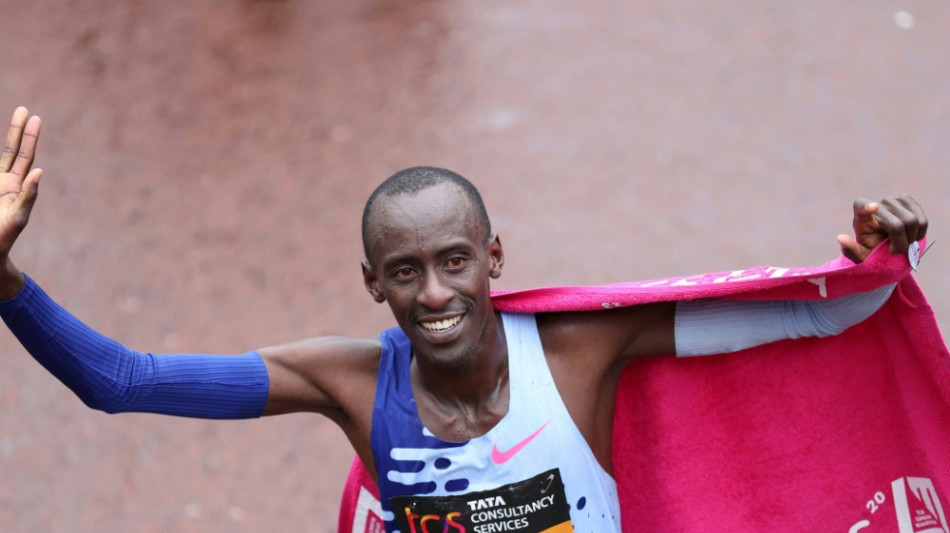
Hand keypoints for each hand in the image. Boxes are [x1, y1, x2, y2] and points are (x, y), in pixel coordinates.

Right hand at [0, 106, 41, 259]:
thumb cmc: (4, 237)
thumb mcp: (18, 216)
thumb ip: (28, 195)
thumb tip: (40, 171)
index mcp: (16, 185)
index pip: (25, 156)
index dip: (29, 138)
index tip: (34, 117)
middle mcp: (4, 181)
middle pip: (11, 150)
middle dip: (17, 130)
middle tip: (24, 109)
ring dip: (7, 138)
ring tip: (18, 116)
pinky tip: (1, 148)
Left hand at [836, 195, 927, 262]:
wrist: (887, 247)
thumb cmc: (871, 251)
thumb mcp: (860, 256)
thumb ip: (850, 250)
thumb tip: (840, 238)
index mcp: (860, 216)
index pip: (861, 206)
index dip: (867, 207)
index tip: (874, 208)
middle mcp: (877, 205)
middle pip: (895, 224)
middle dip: (900, 242)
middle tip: (896, 251)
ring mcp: (893, 201)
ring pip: (912, 221)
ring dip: (911, 238)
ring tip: (904, 244)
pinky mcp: (908, 202)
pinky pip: (922, 219)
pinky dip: (921, 232)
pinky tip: (913, 237)